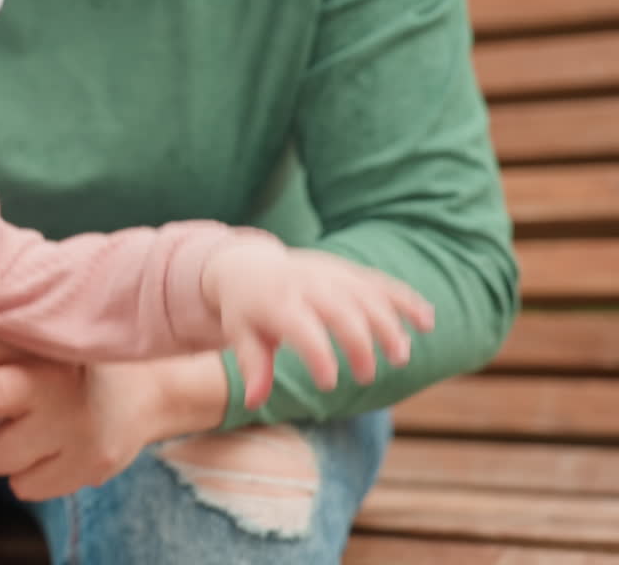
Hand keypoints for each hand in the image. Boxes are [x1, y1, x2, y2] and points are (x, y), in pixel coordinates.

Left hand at [0, 328, 227, 500]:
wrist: (150, 388)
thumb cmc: (60, 363)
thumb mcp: (23, 340)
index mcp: (26, 338)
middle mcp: (50, 376)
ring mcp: (72, 422)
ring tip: (23, 429)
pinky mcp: (88, 463)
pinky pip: (22, 484)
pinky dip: (23, 472)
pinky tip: (50, 448)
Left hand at [201, 239, 434, 409]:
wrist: (249, 266)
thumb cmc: (247, 311)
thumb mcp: (241, 335)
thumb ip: (253, 366)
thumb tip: (252, 401)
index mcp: (278, 303)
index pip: (302, 329)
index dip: (317, 356)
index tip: (329, 385)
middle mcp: (308, 285)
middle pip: (342, 311)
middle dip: (359, 343)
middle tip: (366, 377)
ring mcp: (332, 275)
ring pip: (368, 296)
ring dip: (389, 324)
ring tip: (402, 356)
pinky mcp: (349, 272)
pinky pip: (381, 283)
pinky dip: (406, 300)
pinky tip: (428, 321)